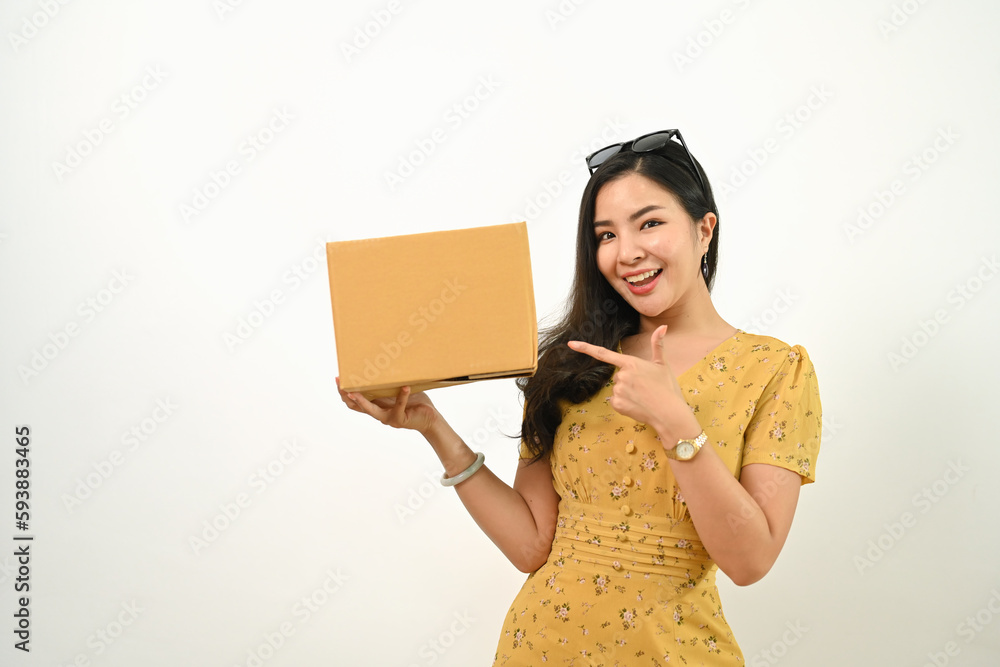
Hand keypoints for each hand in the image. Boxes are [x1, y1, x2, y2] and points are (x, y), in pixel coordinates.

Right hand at [336, 377, 438, 434]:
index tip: (338, 378)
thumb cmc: (416, 402)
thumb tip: (387, 358)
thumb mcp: (399, 389)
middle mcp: (378, 413)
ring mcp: (387, 418)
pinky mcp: (399, 420)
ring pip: (369, 410)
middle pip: (355, 406)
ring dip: (361, 400)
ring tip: (355, 391)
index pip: (354, 401)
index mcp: (376, 405)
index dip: (344, 392)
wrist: (430, 419)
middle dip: (346, 394)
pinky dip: (402, 396)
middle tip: (341, 383)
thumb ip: (391, 381)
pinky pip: (398, 407)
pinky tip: (405, 387)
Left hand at [566, 325, 699, 443]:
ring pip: (617, 389)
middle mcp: (622, 375)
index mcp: (631, 363)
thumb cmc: (668, 388)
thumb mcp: (663, 365)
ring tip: (643, 397)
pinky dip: (625, 404)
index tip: (570, 344)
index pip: (603, 353)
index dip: (585, 348)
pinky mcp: (617, 404)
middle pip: (618, 376)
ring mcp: (618, 390)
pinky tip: (638, 405)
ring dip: (627, 393)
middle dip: (629, 381)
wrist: (670, 414)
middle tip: (645, 388)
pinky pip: (616, 402)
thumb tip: (663, 326)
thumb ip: (658, 344)